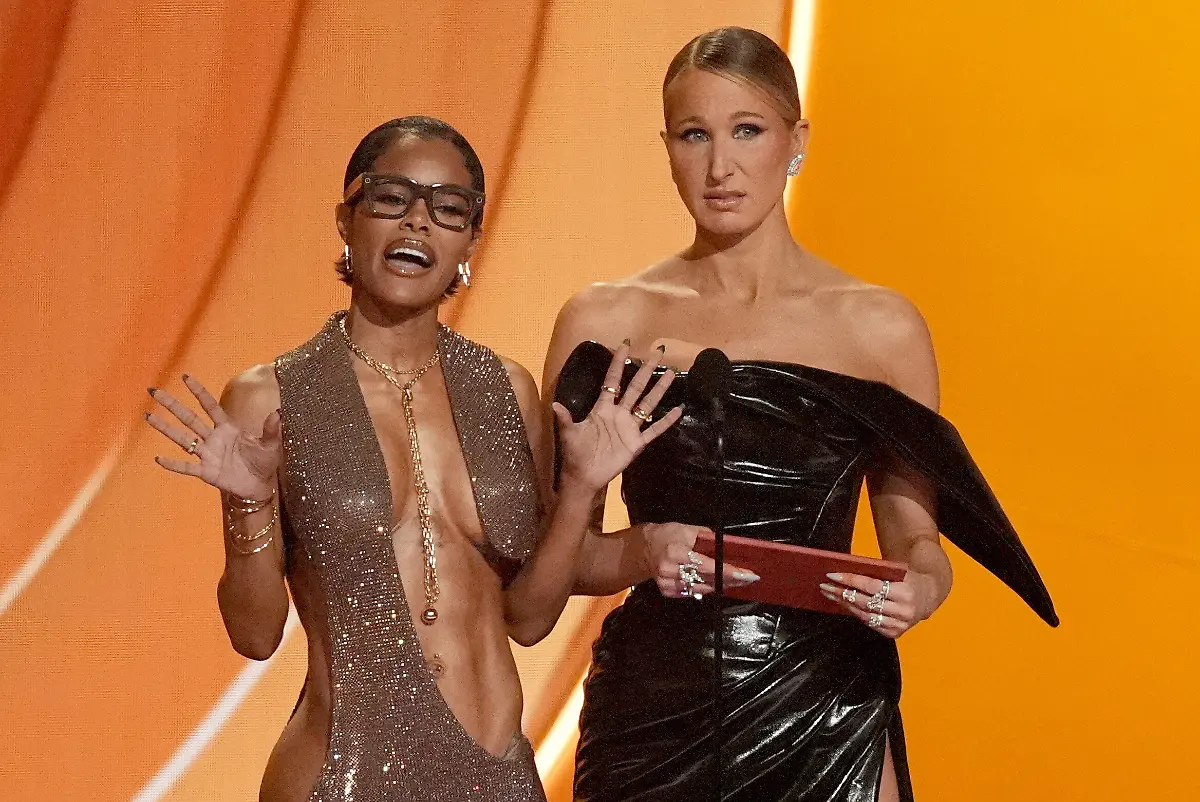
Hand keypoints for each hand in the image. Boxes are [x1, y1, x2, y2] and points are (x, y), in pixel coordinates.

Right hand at [145, 375, 281, 500]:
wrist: (259, 486)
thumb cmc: (263, 462)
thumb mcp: (271, 445)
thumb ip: (272, 429)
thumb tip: (278, 412)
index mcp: (227, 429)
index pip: (210, 406)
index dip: (199, 392)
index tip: (185, 377)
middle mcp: (213, 439)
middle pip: (189, 418)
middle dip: (173, 405)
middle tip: (155, 391)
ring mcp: (207, 455)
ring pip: (183, 439)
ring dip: (166, 428)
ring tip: (148, 416)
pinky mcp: (206, 472)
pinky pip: (187, 467)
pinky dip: (173, 464)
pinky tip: (158, 458)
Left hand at [553, 341, 683, 492]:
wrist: (584, 477)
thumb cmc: (575, 454)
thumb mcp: (568, 434)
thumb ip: (564, 418)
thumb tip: (555, 404)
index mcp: (603, 408)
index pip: (613, 381)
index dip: (618, 363)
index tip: (625, 345)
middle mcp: (619, 414)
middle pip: (636, 387)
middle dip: (646, 369)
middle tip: (657, 352)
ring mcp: (630, 428)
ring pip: (648, 404)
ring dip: (659, 389)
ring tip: (671, 373)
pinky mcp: (637, 443)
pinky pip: (654, 430)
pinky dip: (666, 421)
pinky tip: (678, 410)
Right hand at [643, 522, 759, 598]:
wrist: (644, 549)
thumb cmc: (667, 535)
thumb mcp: (686, 529)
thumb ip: (706, 537)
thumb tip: (727, 545)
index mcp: (675, 551)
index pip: (706, 564)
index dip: (727, 570)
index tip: (745, 574)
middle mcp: (670, 569)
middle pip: (706, 579)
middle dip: (729, 579)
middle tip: (747, 578)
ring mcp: (667, 583)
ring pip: (701, 589)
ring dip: (720, 586)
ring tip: (737, 582)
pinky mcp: (667, 591)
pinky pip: (692, 592)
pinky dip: (706, 588)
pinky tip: (717, 584)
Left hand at [819, 571, 929, 638]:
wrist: (928, 595)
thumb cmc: (906, 579)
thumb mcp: (896, 572)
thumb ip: (876, 573)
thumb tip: (844, 573)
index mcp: (905, 592)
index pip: (871, 586)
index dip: (850, 580)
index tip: (831, 575)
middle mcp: (903, 611)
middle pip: (865, 602)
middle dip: (842, 593)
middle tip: (825, 586)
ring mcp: (900, 624)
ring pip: (865, 615)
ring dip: (845, 605)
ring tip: (830, 595)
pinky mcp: (895, 633)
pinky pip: (870, 624)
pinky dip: (857, 614)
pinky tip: (845, 606)